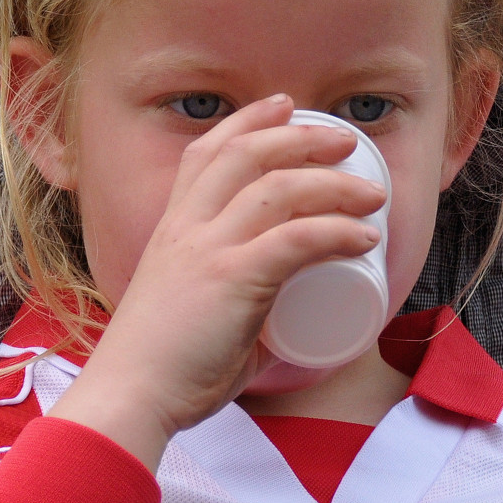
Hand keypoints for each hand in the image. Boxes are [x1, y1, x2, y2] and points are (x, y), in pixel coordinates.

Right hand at [46, 95, 385, 471]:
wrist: (131, 397)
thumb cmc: (163, 368)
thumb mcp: (195, 312)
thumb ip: (236, 305)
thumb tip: (281, 319)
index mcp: (173, 228)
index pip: (207, 152)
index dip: (247, 122)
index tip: (284, 106)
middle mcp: (187, 228)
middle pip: (247, 155)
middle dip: (301, 137)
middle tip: (344, 140)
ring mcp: (208, 251)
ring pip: (278, 189)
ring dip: (333, 183)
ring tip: (371, 193)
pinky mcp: (232, 281)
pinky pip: (296, 240)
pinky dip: (337, 232)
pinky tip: (366, 237)